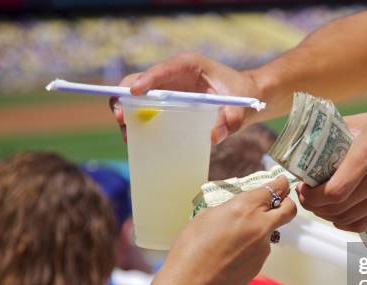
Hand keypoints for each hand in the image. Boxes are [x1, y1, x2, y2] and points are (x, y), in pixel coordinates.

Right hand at [109, 52, 259, 143]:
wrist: (244, 96)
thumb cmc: (241, 97)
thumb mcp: (239, 110)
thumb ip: (229, 121)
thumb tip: (213, 137)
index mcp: (190, 64)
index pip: (164, 68)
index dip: (146, 79)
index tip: (133, 94)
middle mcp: (173, 73)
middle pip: (140, 79)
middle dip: (125, 96)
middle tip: (122, 117)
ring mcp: (167, 86)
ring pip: (137, 94)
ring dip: (126, 110)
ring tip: (126, 132)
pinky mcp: (166, 99)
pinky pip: (144, 106)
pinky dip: (136, 119)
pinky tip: (134, 136)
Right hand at [145, 175, 295, 284]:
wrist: (191, 283)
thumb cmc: (191, 247)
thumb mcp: (207, 215)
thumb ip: (230, 209)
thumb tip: (239, 210)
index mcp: (245, 207)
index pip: (275, 189)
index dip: (280, 184)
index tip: (280, 182)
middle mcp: (260, 225)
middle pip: (289, 210)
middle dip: (286, 204)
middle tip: (277, 204)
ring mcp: (263, 247)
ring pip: (271, 232)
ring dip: (259, 231)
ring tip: (233, 240)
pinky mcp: (260, 264)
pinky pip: (260, 250)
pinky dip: (250, 249)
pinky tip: (230, 255)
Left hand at [297, 104, 366, 231]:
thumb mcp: (362, 121)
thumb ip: (334, 133)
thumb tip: (306, 141)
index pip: (335, 190)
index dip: (312, 196)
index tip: (303, 187)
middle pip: (338, 207)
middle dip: (314, 205)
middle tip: (305, 195)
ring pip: (348, 218)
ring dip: (326, 215)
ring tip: (318, 203)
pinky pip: (364, 223)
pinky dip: (345, 223)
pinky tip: (336, 215)